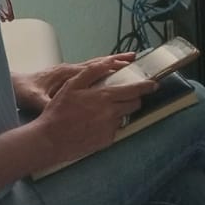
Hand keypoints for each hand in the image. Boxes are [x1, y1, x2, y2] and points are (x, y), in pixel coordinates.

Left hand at [12, 53, 134, 113]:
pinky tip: (109, 75)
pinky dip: (102, 70)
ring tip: (128, 62)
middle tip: (135, 58)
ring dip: (111, 64)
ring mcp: (69, 72)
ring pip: (94, 65)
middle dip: (116, 60)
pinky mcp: (67, 78)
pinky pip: (89, 72)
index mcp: (66, 74)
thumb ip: (46, 103)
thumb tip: (56, 107)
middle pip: (98, 62)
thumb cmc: (23, 90)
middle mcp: (70, 70)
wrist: (14, 85)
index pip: (93, 67)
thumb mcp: (34, 99)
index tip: (127, 64)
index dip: (110, 65)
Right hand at [30, 59, 156, 165]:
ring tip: (100, 112)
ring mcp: (110, 129)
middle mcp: (111, 113)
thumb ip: (92, 72)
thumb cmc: (58, 112)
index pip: (134, 90)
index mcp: (104, 97)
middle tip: (124, 96)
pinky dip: (108, 125)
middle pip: (134, 104)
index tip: (154, 85)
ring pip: (123, 117)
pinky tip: (93, 124)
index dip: (146, 86)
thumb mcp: (72, 86)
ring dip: (118, 112)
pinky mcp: (106, 141)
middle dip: (133, 99)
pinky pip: (114, 130)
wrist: (50, 140)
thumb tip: (108, 63)